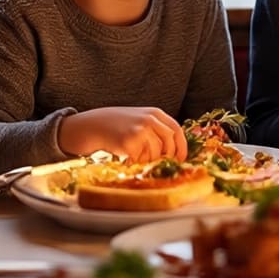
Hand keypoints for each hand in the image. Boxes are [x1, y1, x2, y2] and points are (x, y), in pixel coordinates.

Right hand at [58, 107, 187, 162]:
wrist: (97, 125)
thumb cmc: (121, 125)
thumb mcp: (142, 120)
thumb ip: (158, 130)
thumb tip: (175, 151)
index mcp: (155, 113)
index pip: (177, 130)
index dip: (181, 146)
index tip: (180, 158)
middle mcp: (150, 120)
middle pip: (169, 142)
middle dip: (168, 156)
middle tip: (161, 163)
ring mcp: (140, 130)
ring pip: (156, 153)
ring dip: (149, 160)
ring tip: (137, 156)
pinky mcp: (130, 142)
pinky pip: (141, 159)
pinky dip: (137, 162)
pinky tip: (128, 156)